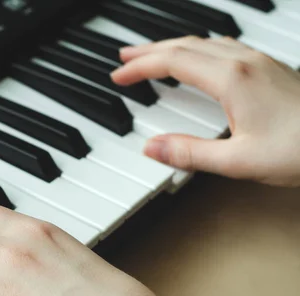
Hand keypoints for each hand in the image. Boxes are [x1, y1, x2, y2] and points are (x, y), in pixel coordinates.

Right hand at [111, 36, 299, 187]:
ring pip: (204, 42)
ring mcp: (259, 62)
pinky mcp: (269, 68)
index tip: (119, 76)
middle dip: (149, 51)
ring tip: (152, 55)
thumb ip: (191, 153)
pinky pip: (222, 47)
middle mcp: (244, 62)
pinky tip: (198, 59)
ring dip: (172, 46)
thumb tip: (152, 148)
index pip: (172, 62)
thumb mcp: (239, 160)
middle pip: (184, 44)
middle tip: (124, 59)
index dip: (141, 68)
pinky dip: (196, 49)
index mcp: (231, 79)